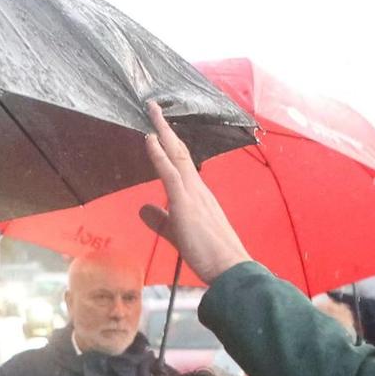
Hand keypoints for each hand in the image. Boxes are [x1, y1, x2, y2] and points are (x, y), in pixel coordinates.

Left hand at [138, 100, 251, 284]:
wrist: (230, 268)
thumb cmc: (210, 255)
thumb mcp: (178, 233)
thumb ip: (161, 220)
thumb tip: (144, 208)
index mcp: (198, 196)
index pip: (181, 163)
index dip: (169, 144)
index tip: (158, 127)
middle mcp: (198, 188)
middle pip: (179, 151)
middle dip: (165, 127)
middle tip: (153, 106)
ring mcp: (193, 193)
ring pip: (176, 155)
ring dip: (162, 131)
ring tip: (151, 111)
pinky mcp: (186, 202)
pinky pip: (170, 172)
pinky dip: (159, 154)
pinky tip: (149, 138)